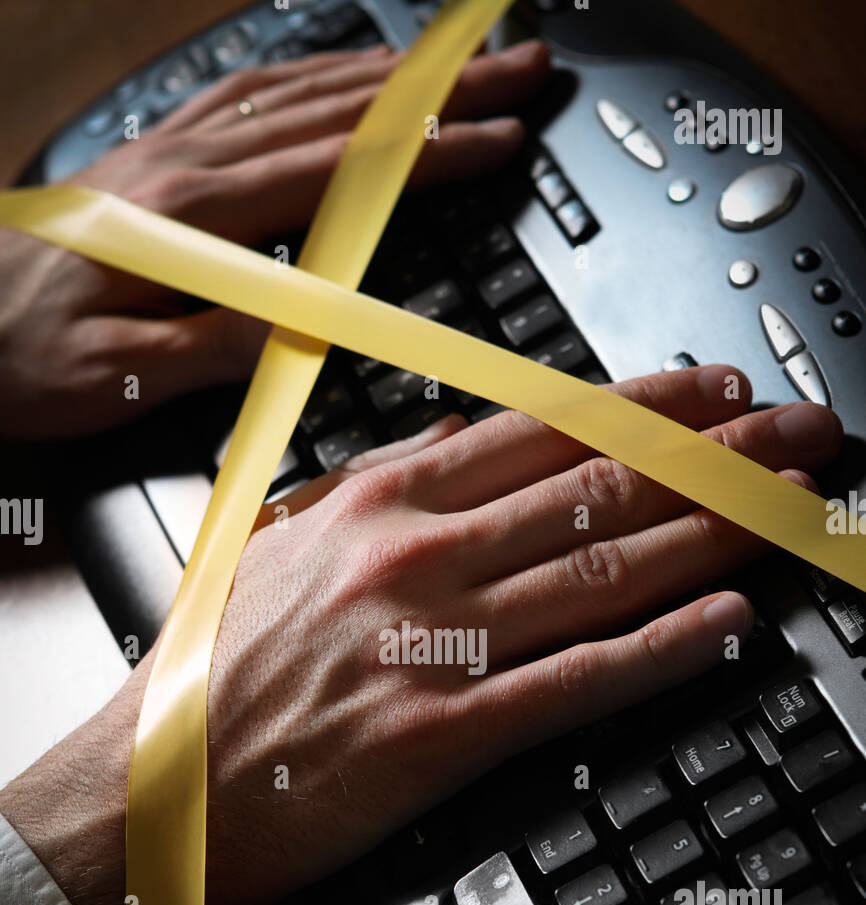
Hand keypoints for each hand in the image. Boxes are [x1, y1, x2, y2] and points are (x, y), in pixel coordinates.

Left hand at [0, 39, 547, 437]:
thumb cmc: (20, 358)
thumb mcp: (123, 377)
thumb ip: (222, 342)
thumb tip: (317, 321)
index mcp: (187, 219)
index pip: (337, 171)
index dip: (428, 152)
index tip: (498, 138)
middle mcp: (182, 165)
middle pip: (335, 109)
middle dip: (438, 88)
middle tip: (515, 70)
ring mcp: (166, 151)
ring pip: (295, 85)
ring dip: (386, 70)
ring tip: (458, 58)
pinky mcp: (150, 158)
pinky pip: (244, 91)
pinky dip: (309, 73)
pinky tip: (341, 73)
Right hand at [1, 365, 840, 904]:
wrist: (152, 789)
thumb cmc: (208, 675)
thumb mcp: (277, 544)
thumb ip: (372, 491)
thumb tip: (455, 448)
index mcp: (376, 505)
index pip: (541, 433)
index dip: (648, 408)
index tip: (717, 389)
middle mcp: (414, 558)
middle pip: (596, 491)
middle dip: (717, 456)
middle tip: (799, 436)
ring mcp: (433, 646)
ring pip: (604, 572)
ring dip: (715, 535)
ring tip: (790, 509)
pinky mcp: (444, 736)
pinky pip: (576, 680)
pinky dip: (664, 648)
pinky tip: (730, 626)